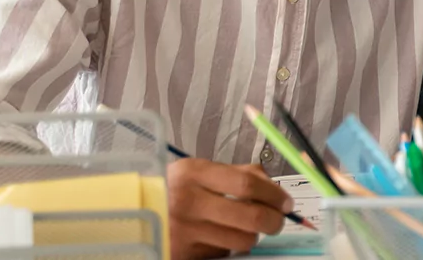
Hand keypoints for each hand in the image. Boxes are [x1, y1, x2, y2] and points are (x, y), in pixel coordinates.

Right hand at [166, 158, 291, 259]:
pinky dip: (227, 246)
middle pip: (250, 217)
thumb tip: (276, 190)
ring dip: (250, 236)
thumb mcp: (200, 172)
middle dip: (273, 221)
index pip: (247, 185)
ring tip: (242, 227)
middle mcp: (186, 202)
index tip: (286, 203)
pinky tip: (217, 236)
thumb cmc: (175, 189)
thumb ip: (240, 174)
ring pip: (241, 241)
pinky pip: (222, 253)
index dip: (274, 195)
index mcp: (193, 173)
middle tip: (277, 221)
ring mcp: (183, 232)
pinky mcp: (182, 254)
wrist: (135, 212)